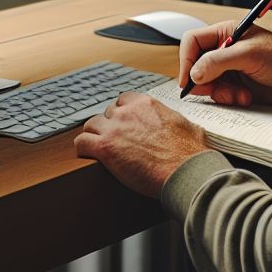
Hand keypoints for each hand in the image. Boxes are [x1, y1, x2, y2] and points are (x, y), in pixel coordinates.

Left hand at [74, 92, 208, 197]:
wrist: (185, 171)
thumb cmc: (190, 153)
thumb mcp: (185, 125)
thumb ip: (173, 119)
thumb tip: (180, 125)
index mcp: (146, 104)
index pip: (123, 100)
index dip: (122, 113)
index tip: (124, 124)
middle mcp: (127, 112)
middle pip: (107, 112)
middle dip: (110, 125)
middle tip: (116, 140)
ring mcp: (114, 128)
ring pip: (90, 125)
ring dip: (94, 135)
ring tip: (98, 147)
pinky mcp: (105, 147)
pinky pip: (81, 142)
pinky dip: (83, 149)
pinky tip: (88, 155)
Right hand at [179, 22, 271, 108]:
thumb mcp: (250, 55)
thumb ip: (219, 61)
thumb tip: (194, 73)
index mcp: (226, 32)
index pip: (193, 41)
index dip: (187, 59)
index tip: (189, 79)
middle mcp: (225, 49)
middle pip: (196, 65)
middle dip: (204, 80)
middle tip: (214, 90)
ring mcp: (230, 68)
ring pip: (207, 83)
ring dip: (219, 92)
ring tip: (238, 95)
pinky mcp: (236, 85)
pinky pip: (220, 94)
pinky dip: (229, 99)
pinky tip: (246, 97)